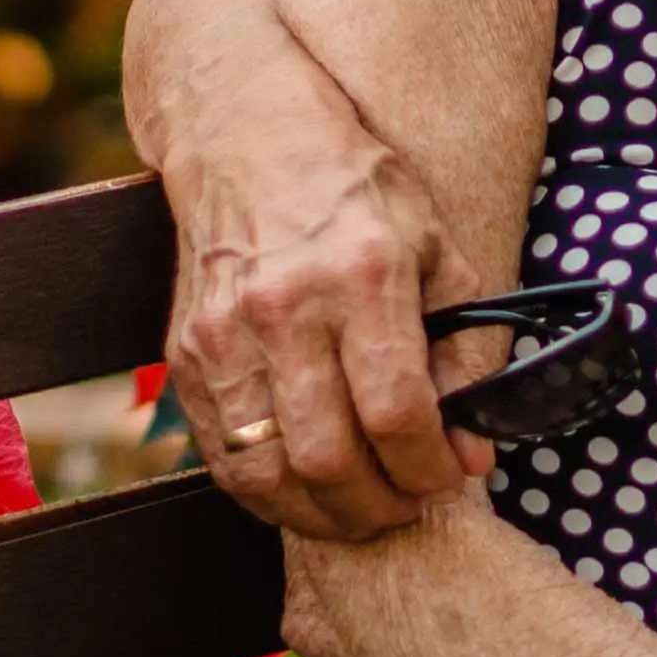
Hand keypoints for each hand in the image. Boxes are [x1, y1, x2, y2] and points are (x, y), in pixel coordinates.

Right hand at [157, 76, 482, 542]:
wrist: (247, 139)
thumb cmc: (357, 192)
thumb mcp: (436, 249)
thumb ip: (463, 351)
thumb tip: (470, 453)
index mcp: (362, 274)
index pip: (396, 410)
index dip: (428, 468)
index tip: (447, 478)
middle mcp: (286, 307)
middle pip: (328, 457)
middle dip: (378, 507)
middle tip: (406, 508)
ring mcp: (224, 336)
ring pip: (267, 474)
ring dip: (321, 517)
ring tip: (359, 513)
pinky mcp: (185, 355)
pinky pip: (222, 459)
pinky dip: (267, 496)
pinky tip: (304, 492)